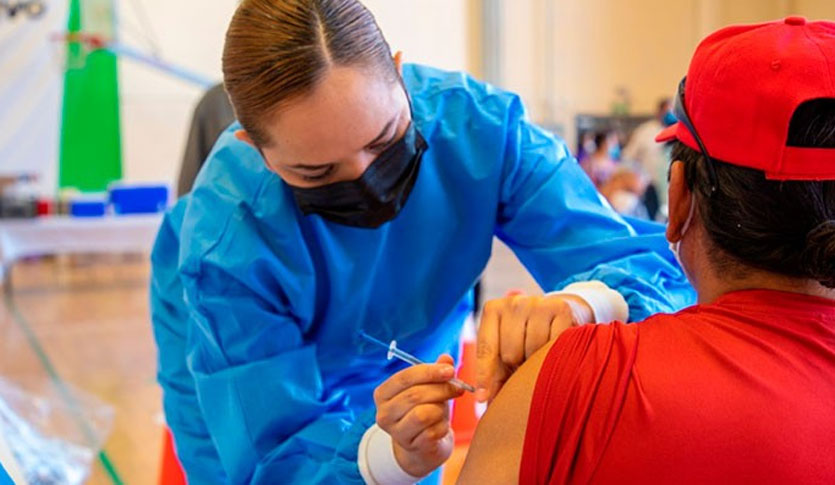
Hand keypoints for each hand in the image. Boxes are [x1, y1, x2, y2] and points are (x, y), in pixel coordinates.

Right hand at [373, 355, 464, 476]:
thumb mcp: (429, 388)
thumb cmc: (425, 409)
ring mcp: (396, 433)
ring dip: (441, 408)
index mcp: (383, 393)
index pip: (404, 378)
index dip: (429, 372)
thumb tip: (446, 358)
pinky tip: (442, 425)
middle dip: (441, 389)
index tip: (450, 370)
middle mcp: (384, 413)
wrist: (424, 445)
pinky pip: (433, 431)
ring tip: (444, 408)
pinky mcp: (411, 446)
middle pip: (415, 395)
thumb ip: (436, 372)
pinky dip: (443, 426)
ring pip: (423, 414)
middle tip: (458, 387)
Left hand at [475, 292, 593, 402]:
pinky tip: (555, 345)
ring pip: (533, 350)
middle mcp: (513, 303)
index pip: (486, 349)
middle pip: (510, 353)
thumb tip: (485, 400)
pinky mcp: (560, 308)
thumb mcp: (507, 349)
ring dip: (537, 359)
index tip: (482, 397)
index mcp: (493, 311)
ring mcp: (537, 303)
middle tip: (525, 359)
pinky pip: (554, 343)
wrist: (559, 311)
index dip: (485, 376)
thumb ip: (495, 372)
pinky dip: (555, 351)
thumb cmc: (526, 336)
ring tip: (540, 352)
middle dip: (517, 364)